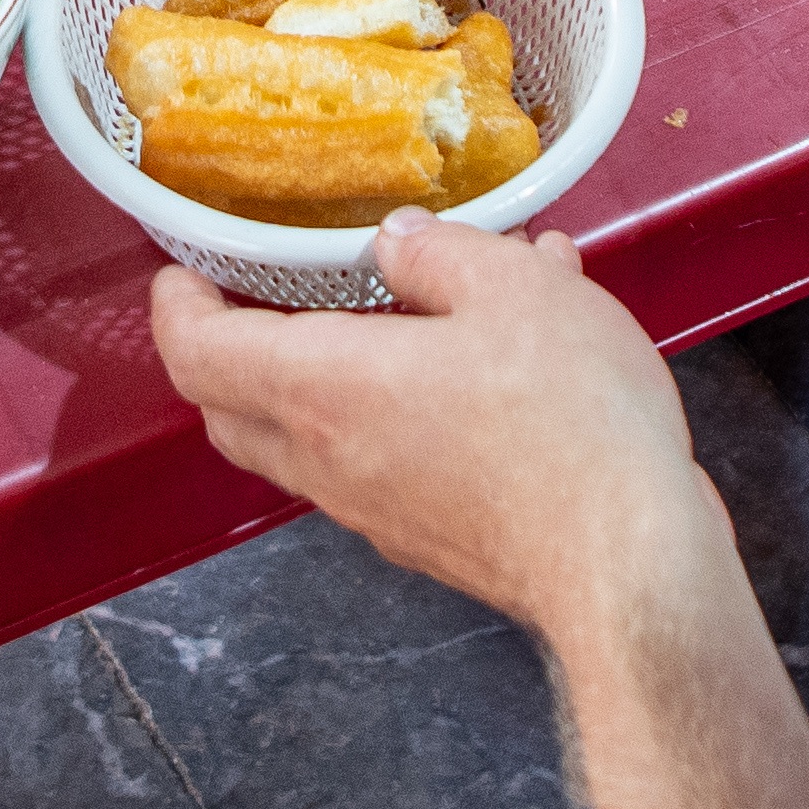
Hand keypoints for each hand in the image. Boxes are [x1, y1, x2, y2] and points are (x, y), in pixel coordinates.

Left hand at [146, 219, 727, 640]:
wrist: (632, 566)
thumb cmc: (566, 423)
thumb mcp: (513, 288)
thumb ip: (439, 254)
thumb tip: (396, 242)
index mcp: (323, 388)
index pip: (197, 356)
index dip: (175, 308)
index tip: (181, 273)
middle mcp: (330, 461)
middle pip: (233, 410)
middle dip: (229, 354)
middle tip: (259, 299)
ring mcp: (377, 512)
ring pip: (306, 445)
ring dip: (324, 383)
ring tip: (413, 314)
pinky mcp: (430, 541)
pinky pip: (380, 469)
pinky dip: (397, 418)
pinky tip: (490, 371)